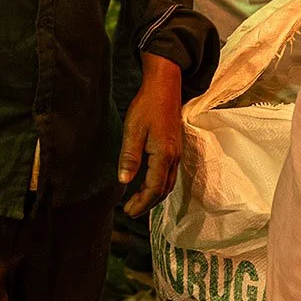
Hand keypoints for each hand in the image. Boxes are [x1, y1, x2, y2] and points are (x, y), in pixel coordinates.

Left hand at [118, 53, 185, 218]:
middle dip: (147, 204)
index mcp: (164, 155)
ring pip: (168, 184)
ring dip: (153, 196)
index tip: (128, 211)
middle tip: (130, 211)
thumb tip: (123, 181)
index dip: (142, 203)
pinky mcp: (175, 149)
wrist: (165, 88)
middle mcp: (174, 158)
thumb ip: (129, 157)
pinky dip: (158, 186)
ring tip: (137, 202)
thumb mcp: (133, 130)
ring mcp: (177, 154)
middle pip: (163, 190)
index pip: (154, 188)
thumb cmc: (147, 106)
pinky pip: (169, 175)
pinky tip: (147, 185)